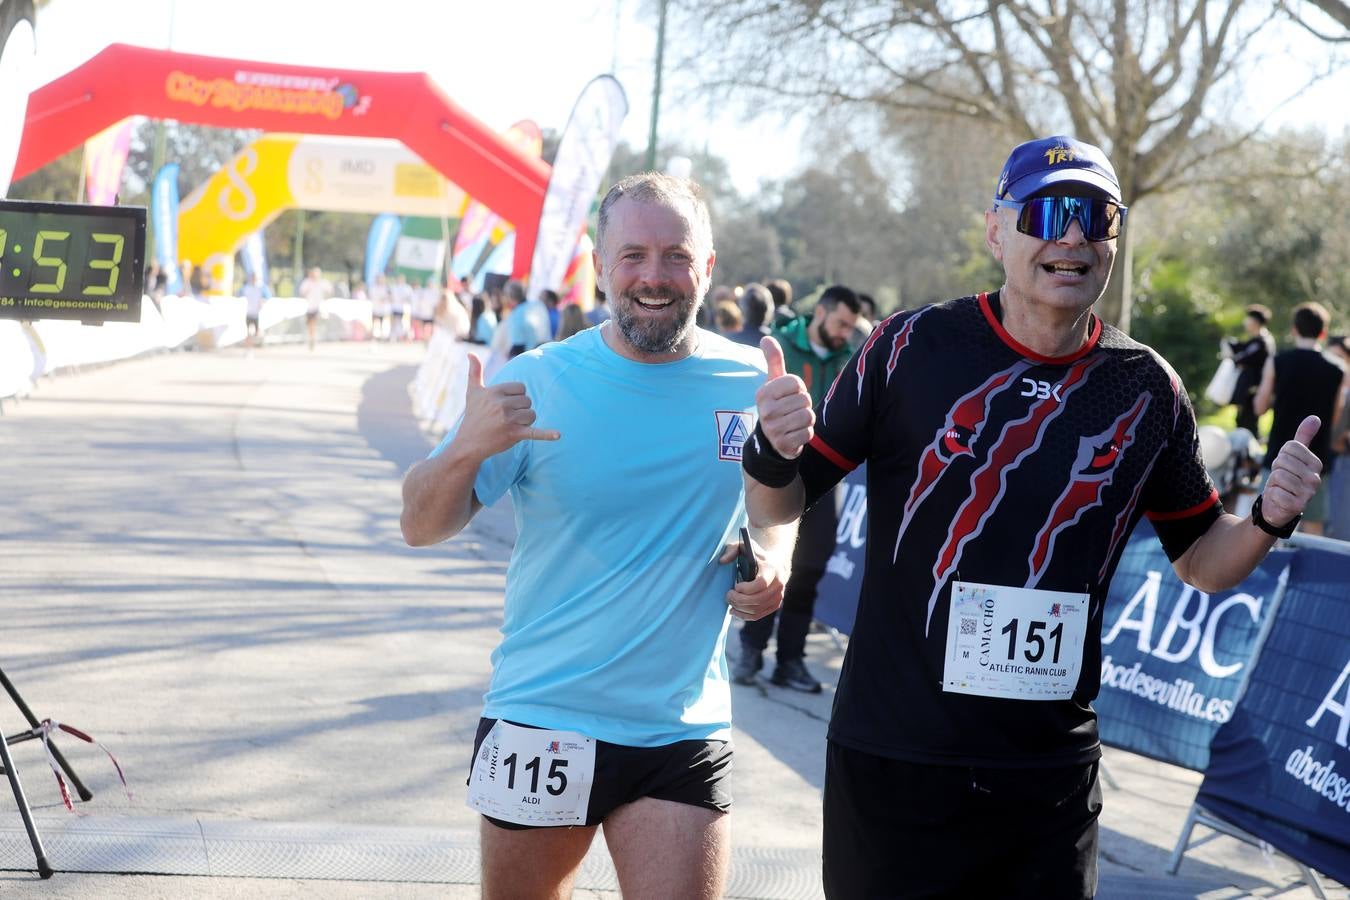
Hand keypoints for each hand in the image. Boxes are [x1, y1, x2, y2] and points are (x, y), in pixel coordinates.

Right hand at [456, 353, 559, 459]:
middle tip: (505, 418)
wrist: (469, 443)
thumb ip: (474, 371)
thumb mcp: (473, 392)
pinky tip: (558, 435)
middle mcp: (502, 404)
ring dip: (524, 421)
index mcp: (495, 391)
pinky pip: (535, 432)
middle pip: (528, 401)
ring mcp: (508, 420)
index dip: (516, 397)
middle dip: (520, 410)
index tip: (504, 405)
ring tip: (509, 426)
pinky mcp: (514, 434)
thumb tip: (471, 353)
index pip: (521, 388)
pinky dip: (547, 434)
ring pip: (532, 414)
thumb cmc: (473, 416)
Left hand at [719, 537, 785, 620]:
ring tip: (730, 603)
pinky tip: (735, 610)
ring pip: (756, 609)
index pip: (761, 584)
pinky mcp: (775, 605)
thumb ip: (732, 550)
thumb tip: (722, 561)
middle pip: (758, 600)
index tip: (736, 586)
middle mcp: (778, 584)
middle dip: (739, 600)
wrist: (775, 563)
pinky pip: (758, 615)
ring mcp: (778, 596)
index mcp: (772, 569)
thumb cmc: (756, 555)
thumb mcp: (744, 546)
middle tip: (728, 596)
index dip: (746, 589)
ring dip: (740, 609)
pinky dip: (745, 616)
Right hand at [756, 336, 814, 459]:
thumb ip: (773, 360)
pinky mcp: (783, 444)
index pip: (796, 383)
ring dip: (807, 420)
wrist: (771, 440)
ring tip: (794, 422)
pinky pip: (809, 433)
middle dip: (804, 405)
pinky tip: (795, 434)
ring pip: (808, 416)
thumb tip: (765, 338)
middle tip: (792, 411)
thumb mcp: (773, 383)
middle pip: (804, 400)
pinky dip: (806, 433)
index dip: (799, 388)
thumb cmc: (777, 404)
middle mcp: (766, 411)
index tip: (789, 395)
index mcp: (763, 393)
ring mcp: (773, 429)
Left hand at [1262, 415, 1322, 525]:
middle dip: (1275, 469)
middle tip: (1281, 479)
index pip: (1290, 446)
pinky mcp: (1296, 506)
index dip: (1281, 455)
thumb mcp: (1292, 457)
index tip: (1285, 466)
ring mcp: (1308, 493)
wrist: (1278, 506)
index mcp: (1315, 464)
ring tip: (1280, 488)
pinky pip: (1274, 492)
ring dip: (1273, 482)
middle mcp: (1315, 479)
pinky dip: (1271, 495)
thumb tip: (1314, 417)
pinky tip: (1279, 499)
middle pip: (1282, 460)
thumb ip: (1303, 438)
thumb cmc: (1285, 478)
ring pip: (1278, 475)